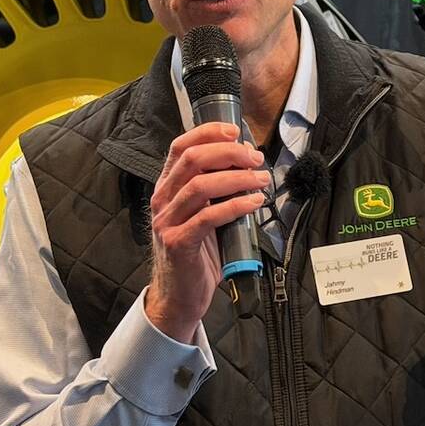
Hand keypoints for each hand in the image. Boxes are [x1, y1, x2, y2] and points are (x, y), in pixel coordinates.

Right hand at [144, 122, 269, 343]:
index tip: (236, 131)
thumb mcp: (205, 213)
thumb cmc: (198, 251)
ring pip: (201, 186)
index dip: (207, 133)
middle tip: (256, 159)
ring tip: (262, 180)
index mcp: (167, 187)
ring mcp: (167, 221)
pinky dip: (236, 206)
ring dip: (238, 178)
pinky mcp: (178, 242)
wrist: (180, 295)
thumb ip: (217, 190)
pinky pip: (208, 217)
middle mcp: (162, 200)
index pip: (180, 147)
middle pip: (192, 160)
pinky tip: (255, 202)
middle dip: (229, 153)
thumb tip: (250, 165)